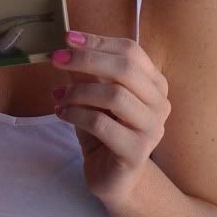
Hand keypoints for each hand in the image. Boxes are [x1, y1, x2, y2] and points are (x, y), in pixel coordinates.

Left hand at [50, 32, 170, 211]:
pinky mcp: (137, 151)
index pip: (130, 51)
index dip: (98, 41)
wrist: (114, 178)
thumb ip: (88, 73)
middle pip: (125, 69)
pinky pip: (102, 123)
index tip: (67, 38)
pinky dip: (75, 114)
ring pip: (114, 95)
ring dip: (78, 91)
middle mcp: (160, 103)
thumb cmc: (104, 132)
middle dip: (86, 59)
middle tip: (56, 59)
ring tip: (59, 97)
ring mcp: (152, 128)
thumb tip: (68, 46)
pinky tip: (61, 114)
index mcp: (154, 83)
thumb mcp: (94, 96)